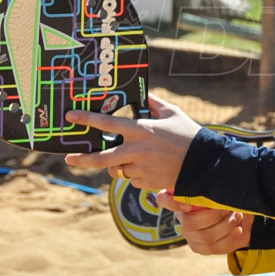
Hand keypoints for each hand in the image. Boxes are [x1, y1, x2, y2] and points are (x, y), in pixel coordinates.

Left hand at [64, 95, 201, 191]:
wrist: (204, 163)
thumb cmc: (189, 134)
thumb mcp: (173, 113)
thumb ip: (155, 103)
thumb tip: (144, 93)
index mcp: (141, 130)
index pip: (107, 123)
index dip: (87, 119)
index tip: (71, 116)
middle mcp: (136, 150)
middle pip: (100, 158)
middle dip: (82, 158)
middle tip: (70, 158)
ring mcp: (140, 168)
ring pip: (117, 169)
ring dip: (120, 164)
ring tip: (134, 159)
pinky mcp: (146, 182)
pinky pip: (132, 179)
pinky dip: (137, 174)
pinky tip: (151, 167)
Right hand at [156, 189, 253, 254]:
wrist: (241, 214)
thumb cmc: (229, 195)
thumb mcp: (223, 185)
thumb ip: (214, 182)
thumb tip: (213, 178)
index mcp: (182, 199)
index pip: (163, 198)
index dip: (171, 203)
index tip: (189, 205)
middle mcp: (182, 218)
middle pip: (190, 223)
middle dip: (214, 216)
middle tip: (230, 209)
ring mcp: (190, 235)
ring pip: (205, 237)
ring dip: (226, 226)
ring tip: (238, 216)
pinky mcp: (200, 248)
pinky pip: (214, 248)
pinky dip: (230, 239)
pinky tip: (239, 230)